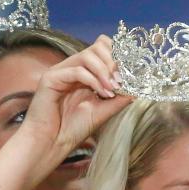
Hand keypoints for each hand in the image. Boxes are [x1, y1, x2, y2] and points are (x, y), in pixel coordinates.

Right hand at [18, 36, 131, 162]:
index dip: (118, 56)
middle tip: (121, 80)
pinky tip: (103, 93)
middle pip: (97, 46)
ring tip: (112, 89)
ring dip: (105, 71)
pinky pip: (77, 71)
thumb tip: (137, 87)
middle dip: (113, 61)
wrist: (52, 143)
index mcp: (85, 73)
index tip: (130, 74)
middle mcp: (73, 68)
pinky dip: (93, 81)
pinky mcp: (51, 77)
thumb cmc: (74, 128)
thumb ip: (119, 98)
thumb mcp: (104, 111)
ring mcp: (61, 71)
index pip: (102, 48)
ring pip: (87, 56)